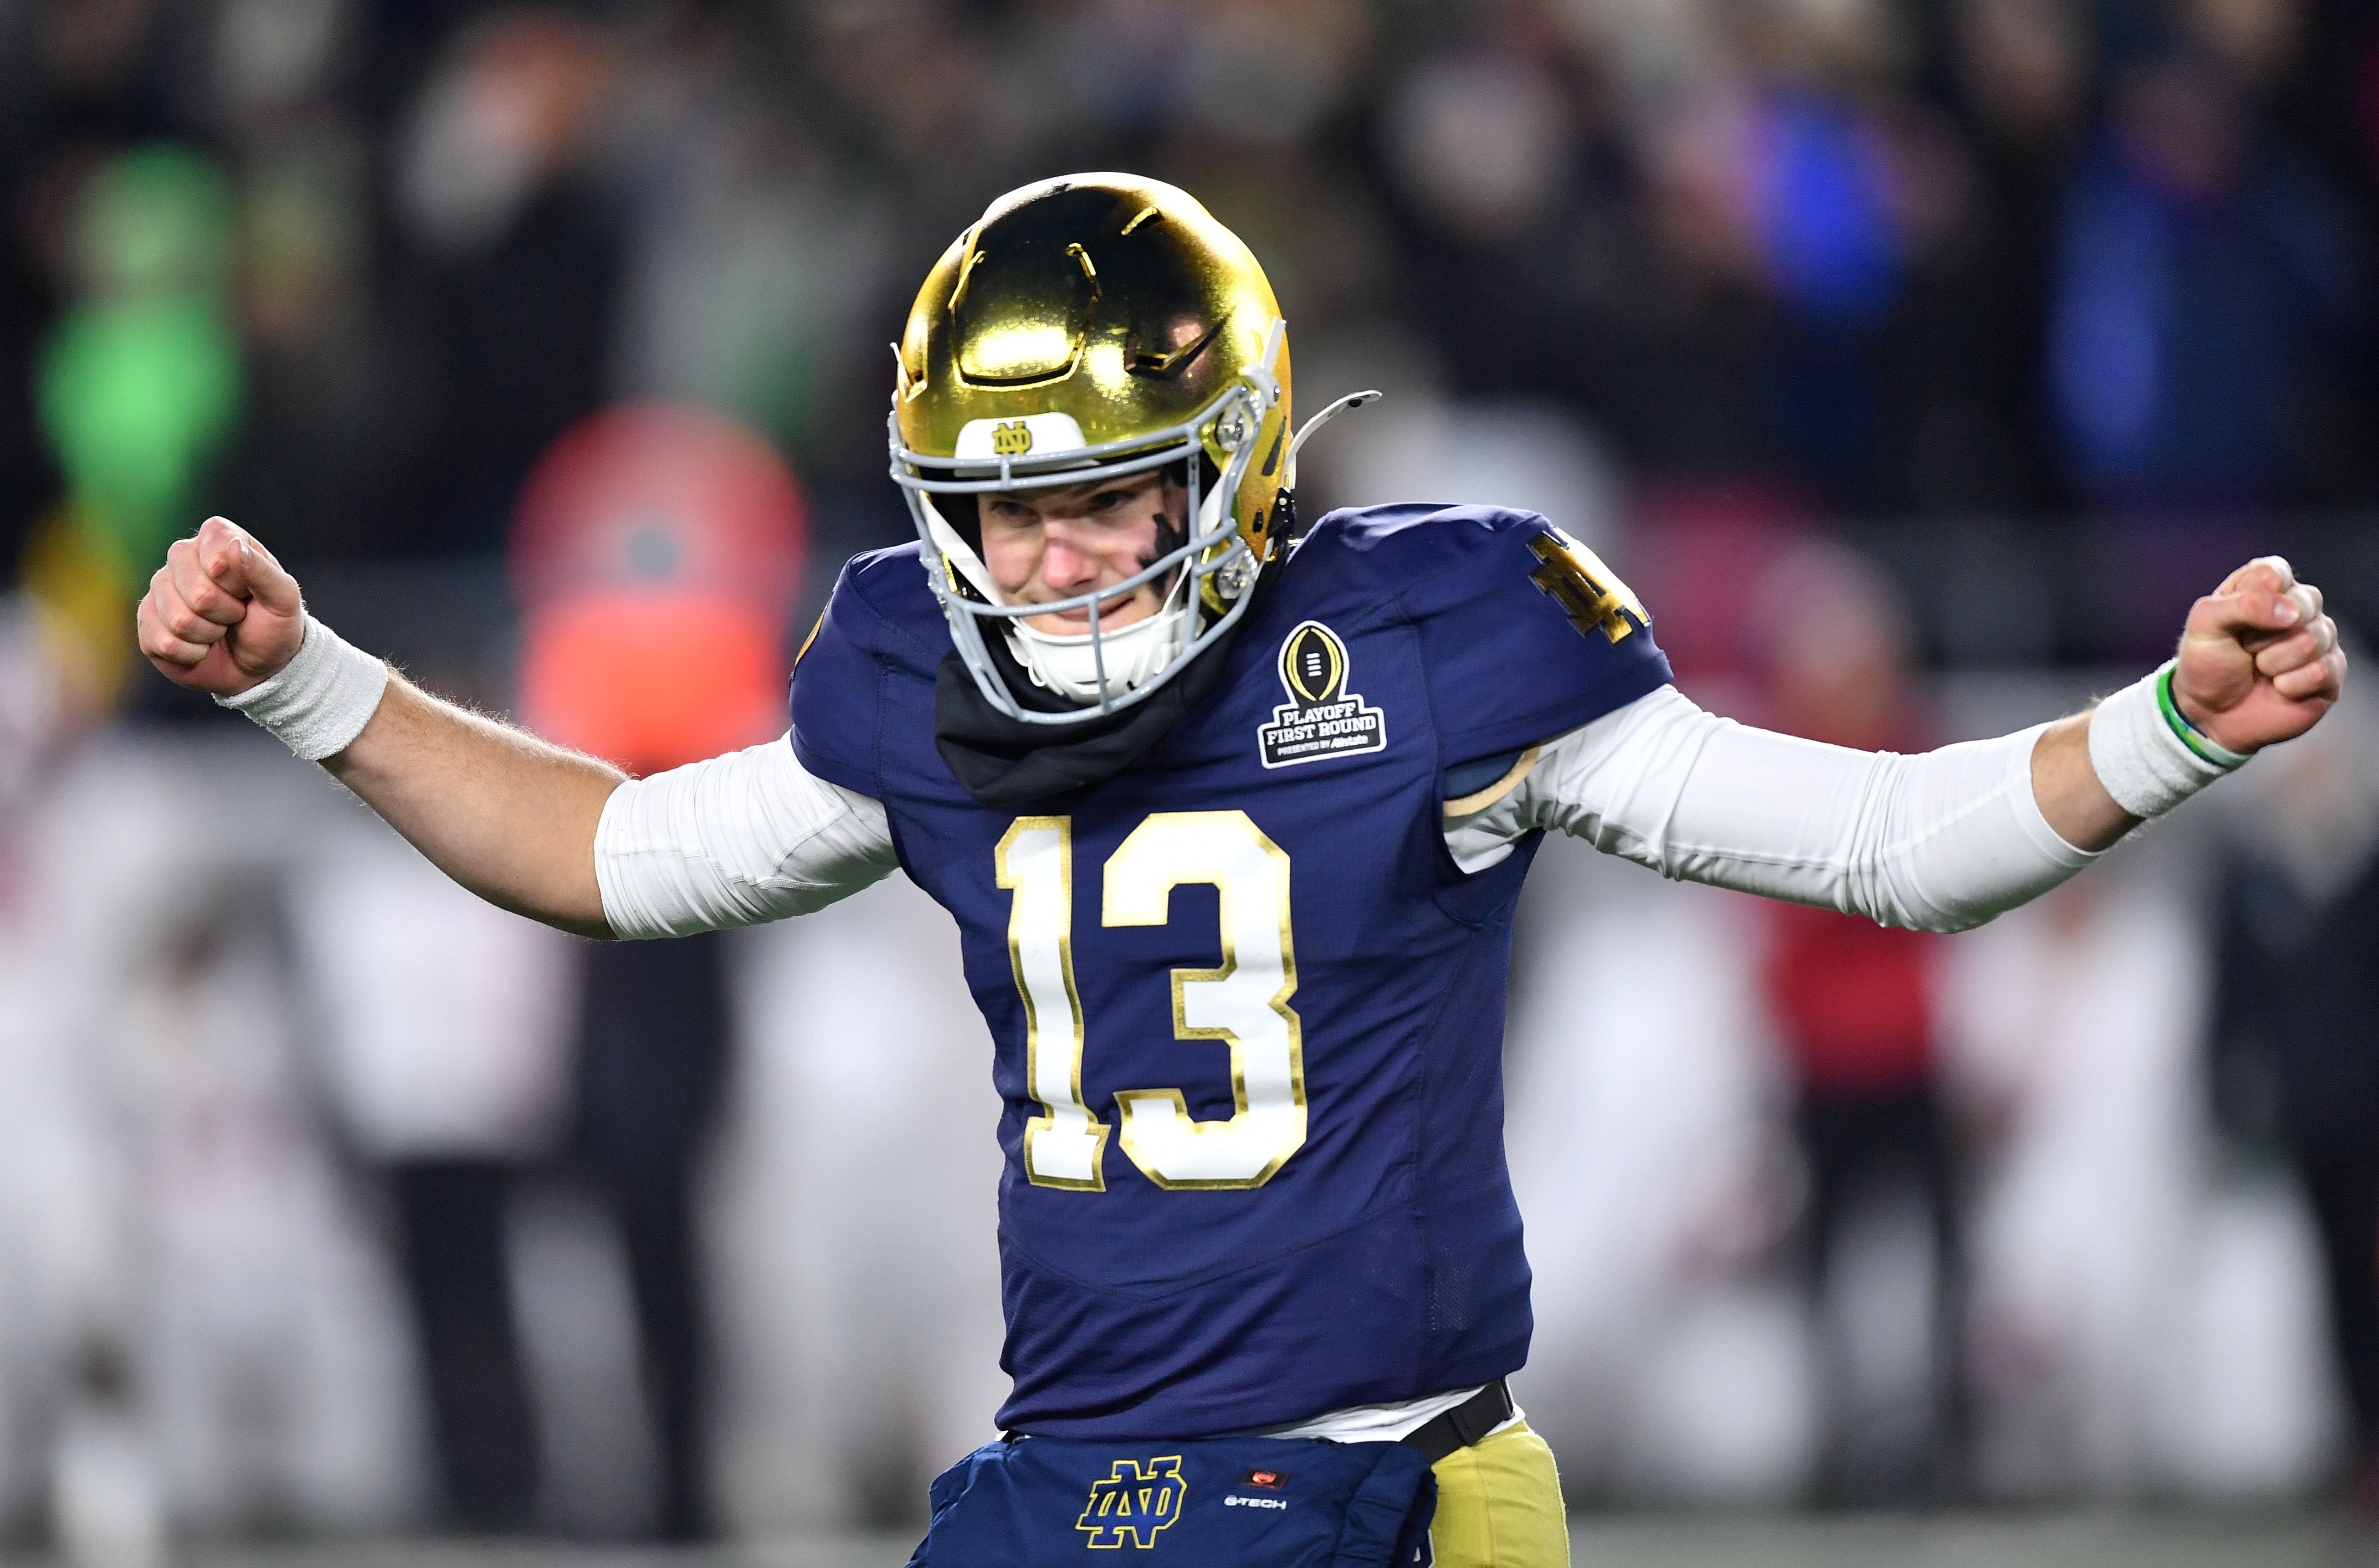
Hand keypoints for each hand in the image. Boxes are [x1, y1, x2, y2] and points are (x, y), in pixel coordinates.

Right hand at [136, 517, 307, 696]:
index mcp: (218, 540)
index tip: (247, 591)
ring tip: (220, 630)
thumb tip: (234, 546)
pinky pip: (164, 642)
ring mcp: (160, 588)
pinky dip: (192, 654)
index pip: (216, 546)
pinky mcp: (147, 620)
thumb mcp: (283, 600)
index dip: (236, 579)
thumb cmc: (272, 625)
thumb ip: (264, 572)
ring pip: (179, 620)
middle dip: (226, 613)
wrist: (258, 666)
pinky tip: (201, 647)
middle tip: (236, 615)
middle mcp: (183, 557)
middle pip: (197, 591)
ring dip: (209, 634)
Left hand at [2171, 556, 2345, 754]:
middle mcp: (2299, 608)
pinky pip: (2322, 670)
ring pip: (2312, 639)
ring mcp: (2319, 639)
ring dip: (2274, 661)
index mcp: (2267, 587)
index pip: (2275, 573)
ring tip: (2260, 669)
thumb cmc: (2207, 662)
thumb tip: (2291, 612)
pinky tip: (2278, 687)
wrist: (2208, 712)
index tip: (2234, 620)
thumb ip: (2242, 603)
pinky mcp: (2330, 672)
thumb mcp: (2205, 623)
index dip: (2254, 600)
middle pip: (2302, 604)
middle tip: (2245, 649)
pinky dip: (2289, 684)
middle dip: (2262, 635)